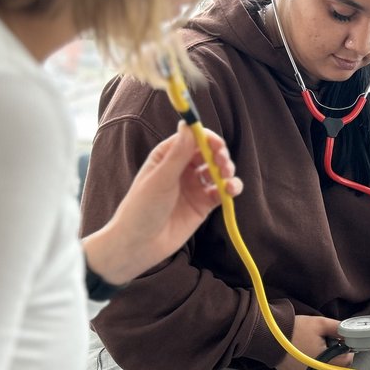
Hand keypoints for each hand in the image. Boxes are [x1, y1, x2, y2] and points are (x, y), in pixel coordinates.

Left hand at [84, 122, 241, 285]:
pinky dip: (230, 189)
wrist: (138, 245)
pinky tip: (230, 191)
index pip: (192, 138)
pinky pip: (222, 192)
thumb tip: (188, 124)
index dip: (206, 138)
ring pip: (218, 171)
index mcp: (167, 156)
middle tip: (222, 163)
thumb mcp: (160, 179)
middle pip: (209, 153)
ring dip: (227, 171)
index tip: (216, 145)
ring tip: (227, 179)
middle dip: (220, 155)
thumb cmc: (141, 209)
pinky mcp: (203, 205)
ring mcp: (194, 187)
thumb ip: (178, 153)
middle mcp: (182, 169)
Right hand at [275, 315, 352, 369]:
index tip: (342, 341)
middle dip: (335, 354)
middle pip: (337, 366)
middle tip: (325, 341)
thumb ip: (338, 328)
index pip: (347, 361)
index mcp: (325, 363)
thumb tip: (350, 333)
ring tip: (313, 346)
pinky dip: (313, 364)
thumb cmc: (294, 330)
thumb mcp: (320, 324)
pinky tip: (305, 352)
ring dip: (325, 360)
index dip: (348, 349)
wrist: (269, 338)